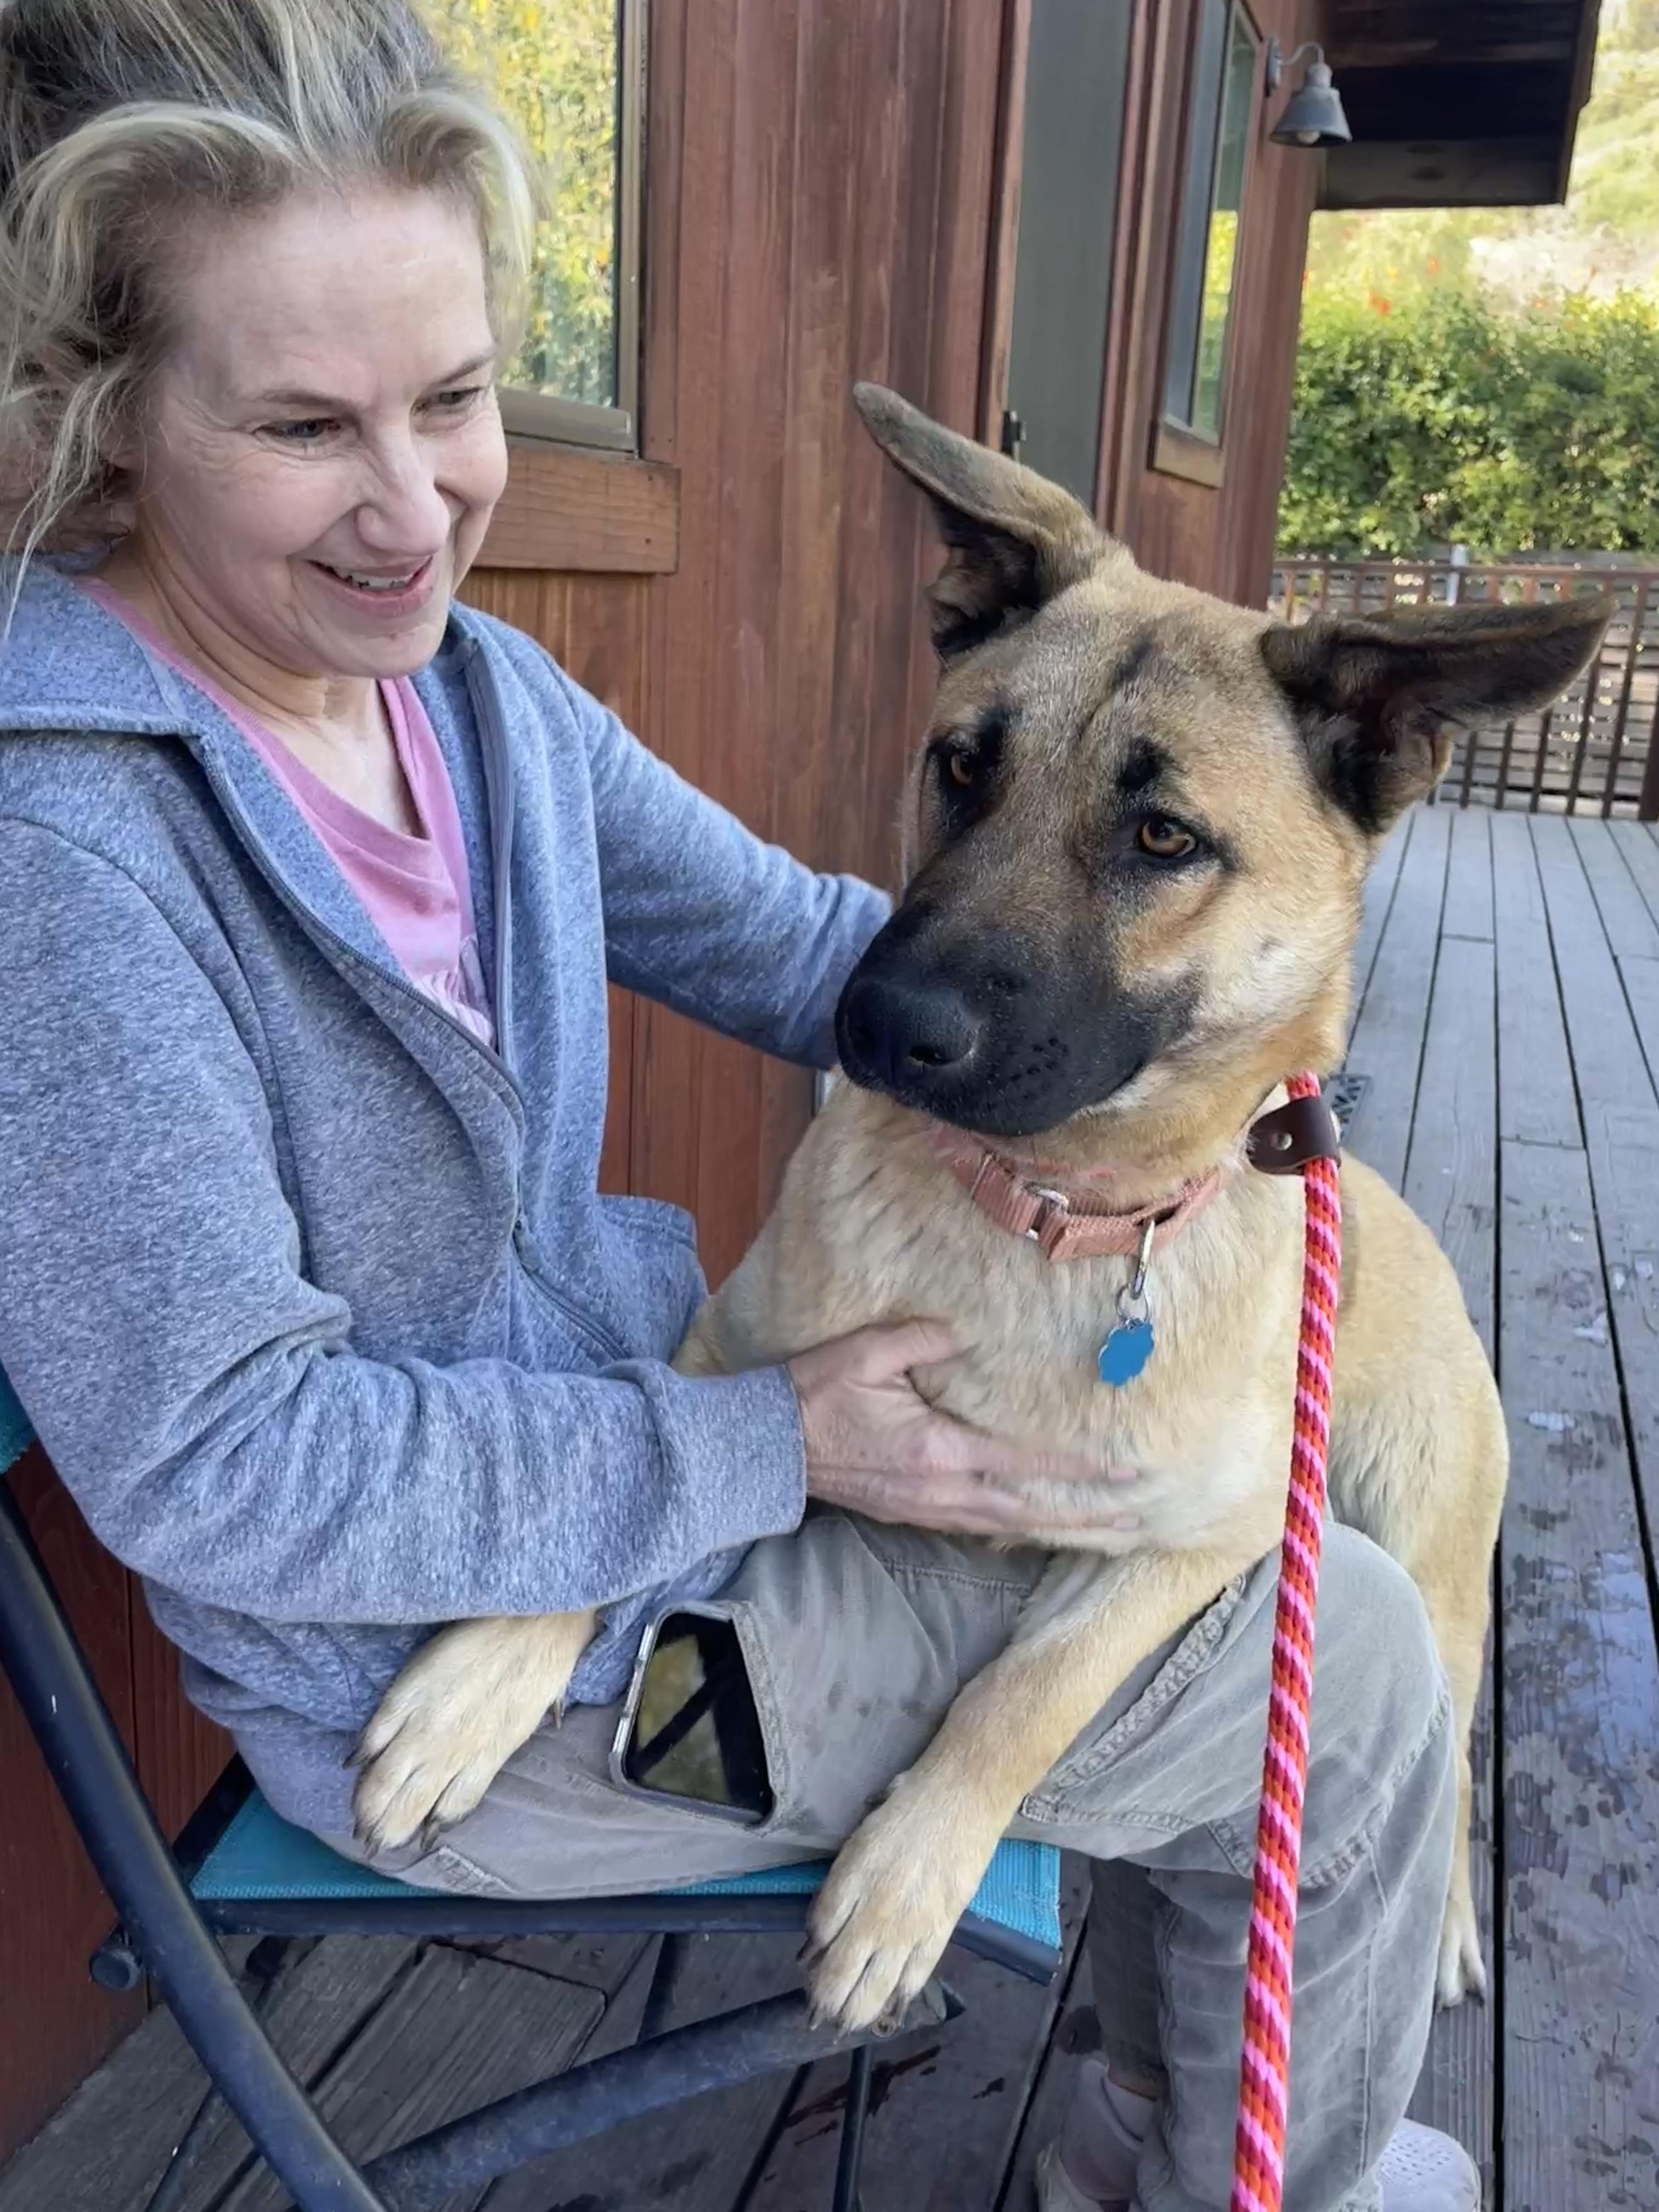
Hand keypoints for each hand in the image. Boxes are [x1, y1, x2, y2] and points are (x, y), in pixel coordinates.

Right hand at [787, 1320, 1115, 1537]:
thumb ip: (922, 1339)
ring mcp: (926, 1509)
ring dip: (1060, 1525)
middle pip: (1029, 1510)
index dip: (1079, 1468)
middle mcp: (941, 1491)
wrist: (767, 1446)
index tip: (1124, 1469)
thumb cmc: (815, 1394)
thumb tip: (966, 1330)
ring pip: (1007, 1525)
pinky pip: (978, 1526)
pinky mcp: (911, 1513)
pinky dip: (1016, 1526)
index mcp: (937, 1451)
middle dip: (1089, 1513)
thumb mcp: (866, 1351)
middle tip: (1142, 1514)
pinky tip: (1037, 1522)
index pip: (1025, 1463)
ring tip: (1107, 1526)